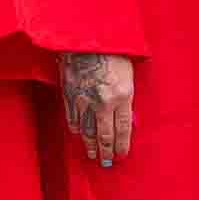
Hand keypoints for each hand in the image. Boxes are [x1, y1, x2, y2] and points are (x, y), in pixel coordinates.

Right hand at [60, 50, 137, 172]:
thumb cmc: (112, 51)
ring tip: (93, 155)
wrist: (85, 37)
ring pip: (87, 131)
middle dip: (107, 151)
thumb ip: (127, 97)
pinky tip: (78, 136)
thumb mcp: (128, 74)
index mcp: (122, 96)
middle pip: (105, 135)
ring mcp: (85, 101)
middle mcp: (104, 103)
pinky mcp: (70, 96)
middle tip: (106, 162)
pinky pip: (73, 119)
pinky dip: (76, 130)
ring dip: (91, 146)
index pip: (123, 129)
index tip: (121, 155)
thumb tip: (128, 118)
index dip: (122, 145)